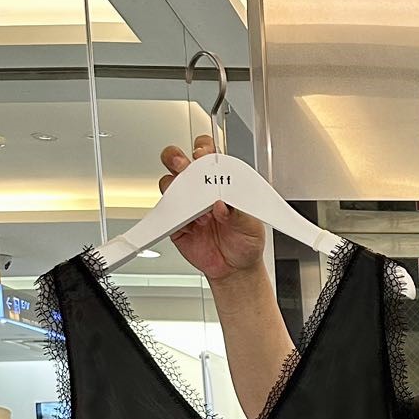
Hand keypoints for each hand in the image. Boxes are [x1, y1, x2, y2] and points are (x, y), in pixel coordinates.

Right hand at [158, 134, 265, 284]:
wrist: (235, 269)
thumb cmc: (245, 241)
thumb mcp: (251, 226)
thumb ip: (238, 214)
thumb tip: (222, 205)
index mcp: (220, 181)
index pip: (207, 154)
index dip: (203, 149)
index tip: (203, 155)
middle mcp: (199, 188)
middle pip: (178, 161)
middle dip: (177, 158)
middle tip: (184, 167)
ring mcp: (185, 204)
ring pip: (169, 183)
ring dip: (179, 189)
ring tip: (200, 211)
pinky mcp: (175, 223)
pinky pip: (167, 213)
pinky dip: (176, 216)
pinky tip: (190, 224)